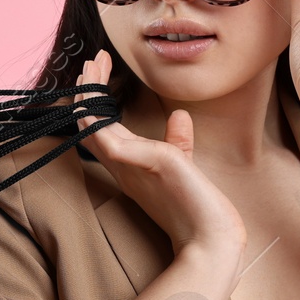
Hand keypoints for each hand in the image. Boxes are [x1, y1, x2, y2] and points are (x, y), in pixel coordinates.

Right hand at [74, 50, 246, 256]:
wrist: (212, 237)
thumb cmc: (198, 208)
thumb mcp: (184, 165)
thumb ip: (178, 142)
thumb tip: (178, 116)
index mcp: (129, 166)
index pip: (101, 129)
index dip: (96, 101)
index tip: (103, 69)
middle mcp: (122, 166)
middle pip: (90, 123)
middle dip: (88, 90)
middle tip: (92, 61)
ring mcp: (128, 166)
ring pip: (92, 124)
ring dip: (89, 93)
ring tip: (93, 65)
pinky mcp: (142, 163)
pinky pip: (107, 138)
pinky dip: (95, 116)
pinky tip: (95, 93)